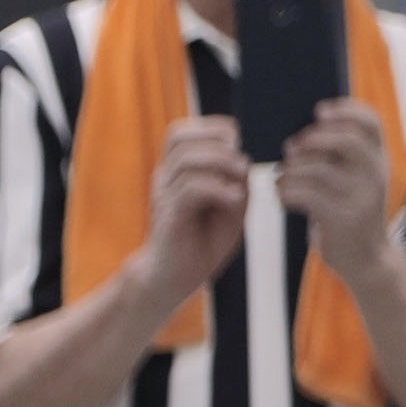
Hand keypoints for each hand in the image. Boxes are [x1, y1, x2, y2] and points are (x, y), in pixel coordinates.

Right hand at [136, 115, 249, 301]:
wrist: (174, 279)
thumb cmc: (201, 243)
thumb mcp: (231, 206)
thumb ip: (237, 180)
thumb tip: (242, 159)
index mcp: (174, 173)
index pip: (180, 132)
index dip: (212, 127)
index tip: (237, 142)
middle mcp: (164, 180)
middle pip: (179, 137)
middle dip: (216, 141)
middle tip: (240, 161)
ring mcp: (163, 197)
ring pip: (186, 160)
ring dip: (220, 164)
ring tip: (240, 184)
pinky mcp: (168, 218)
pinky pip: (190, 189)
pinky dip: (217, 189)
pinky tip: (235, 200)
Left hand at [278, 97, 401, 274]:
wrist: (366, 258)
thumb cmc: (350, 212)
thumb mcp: (354, 181)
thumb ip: (340, 158)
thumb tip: (298, 133)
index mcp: (380, 159)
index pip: (372, 123)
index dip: (346, 110)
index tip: (319, 111)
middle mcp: (376, 174)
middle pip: (345, 141)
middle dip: (311, 139)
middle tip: (290, 147)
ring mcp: (362, 196)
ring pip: (319, 169)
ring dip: (292, 170)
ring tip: (279, 176)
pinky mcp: (343, 218)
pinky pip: (307, 196)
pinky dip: (287, 191)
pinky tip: (281, 194)